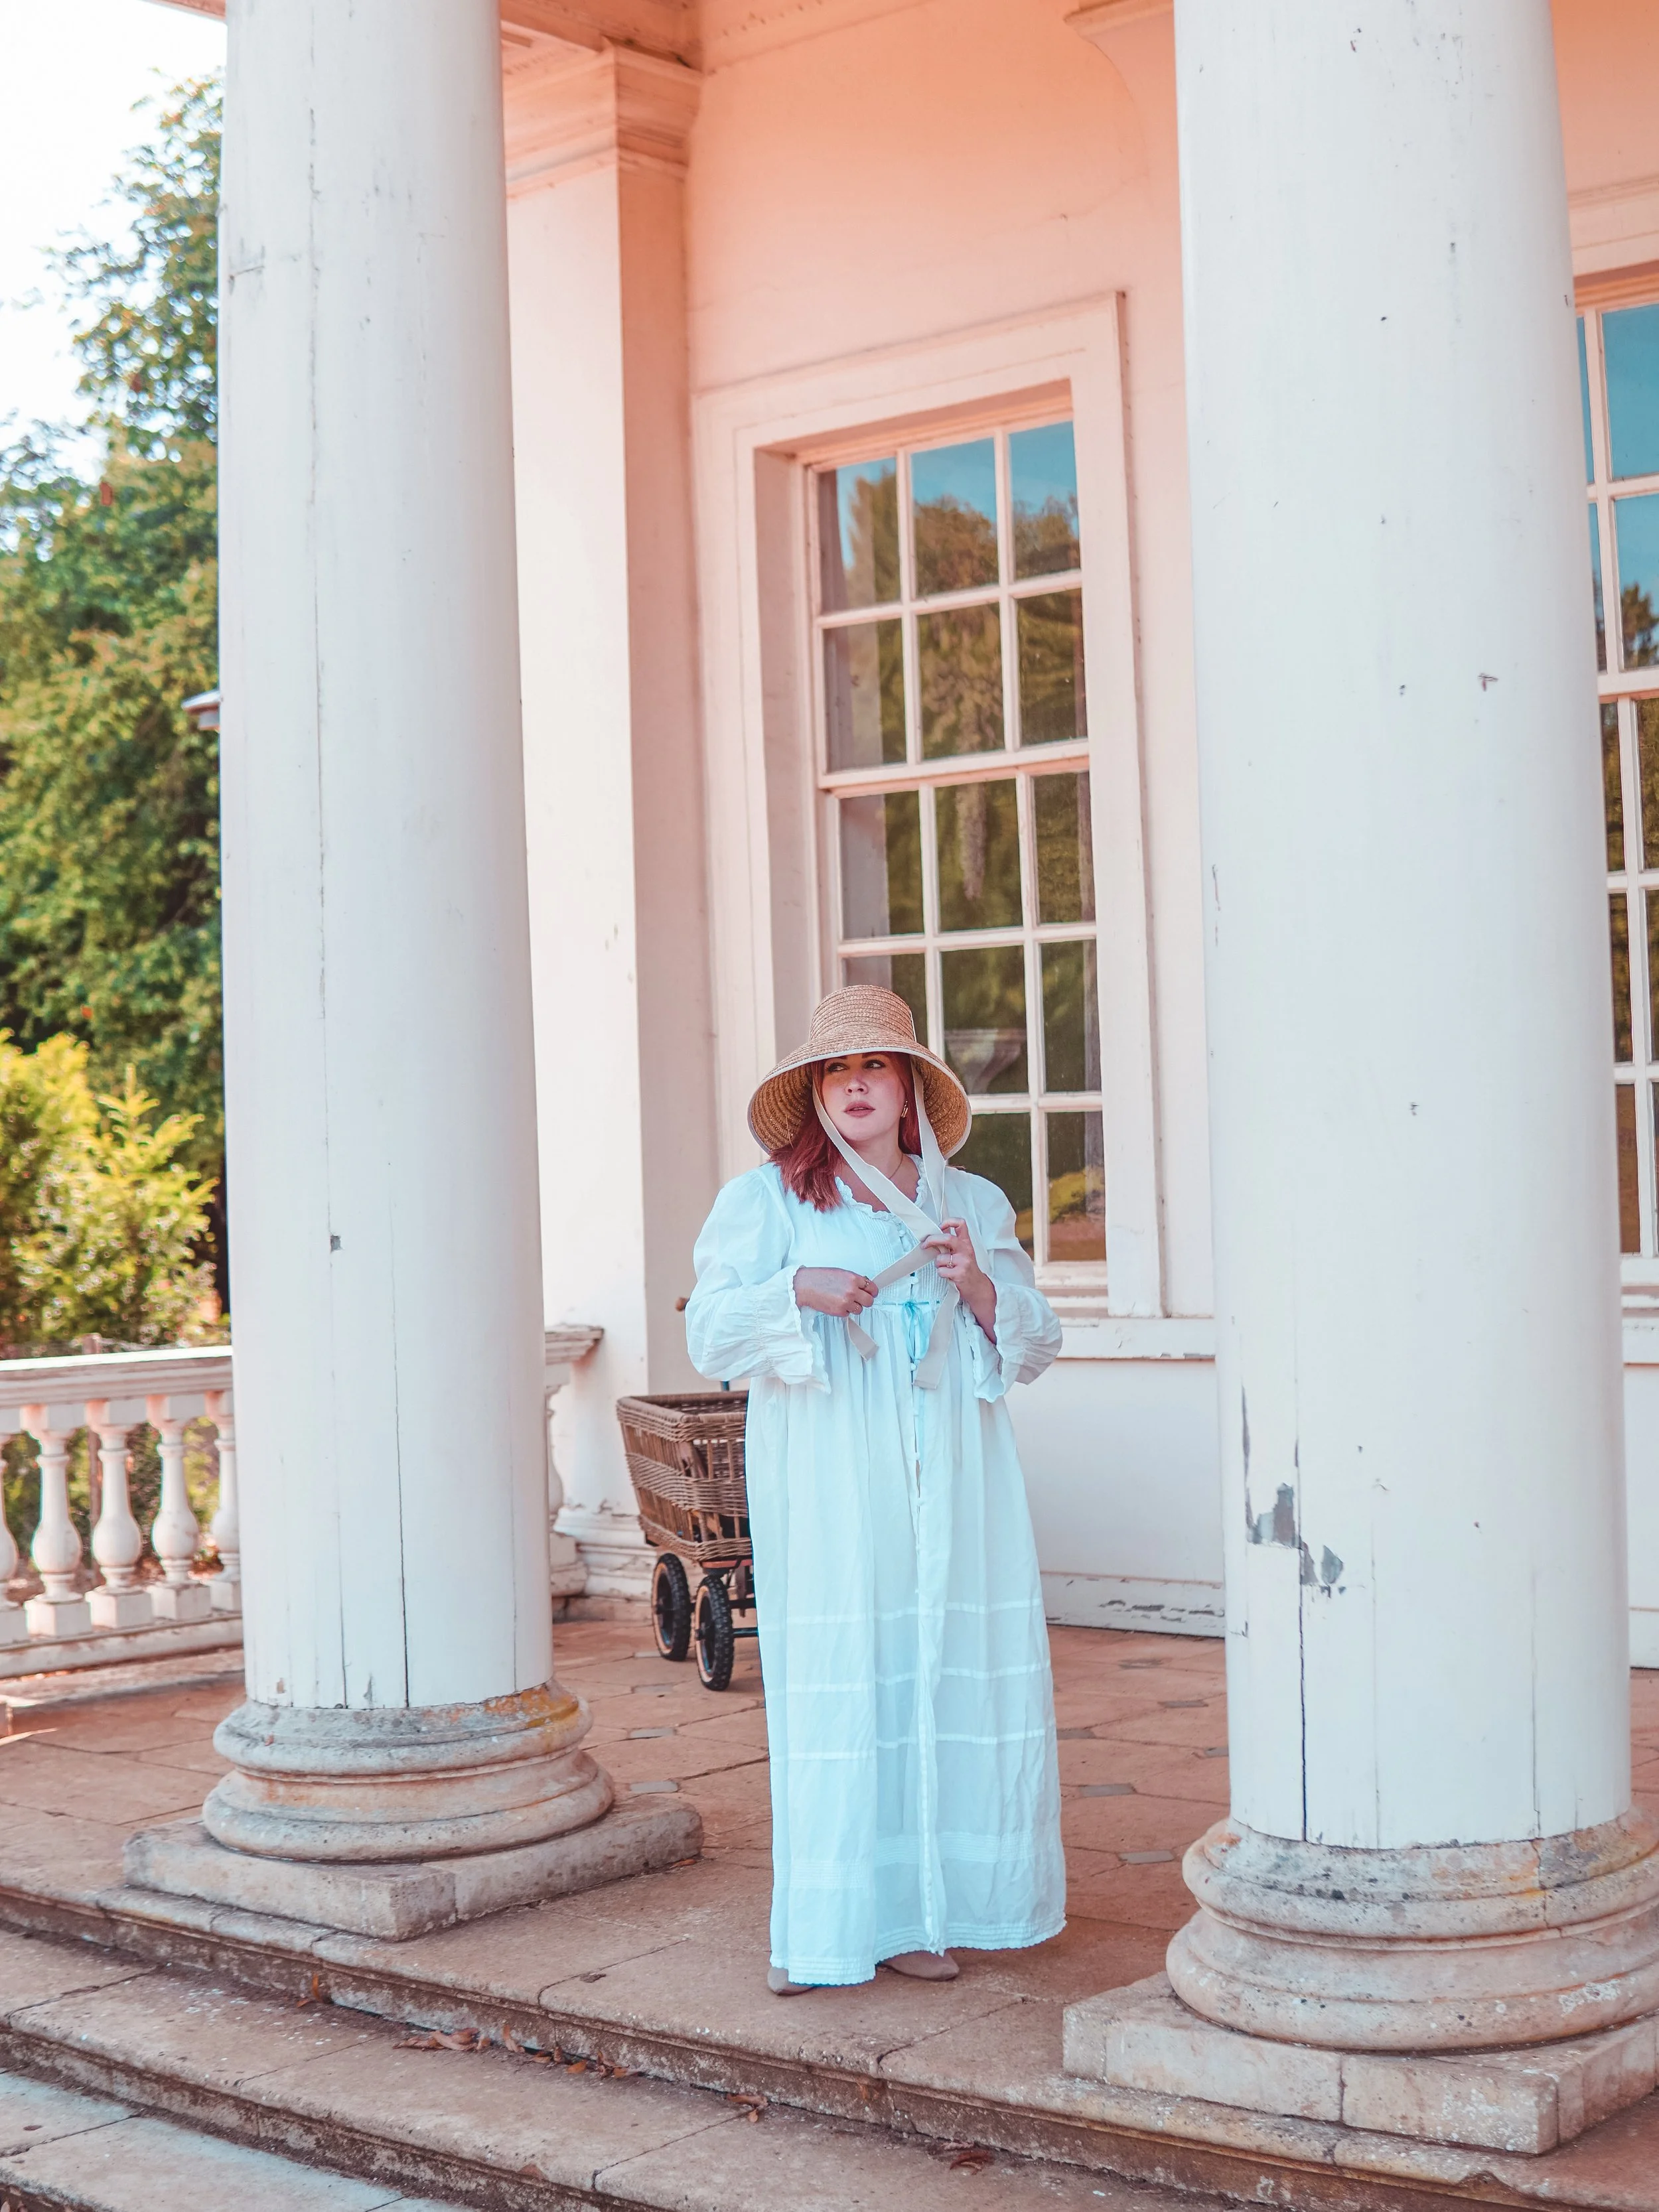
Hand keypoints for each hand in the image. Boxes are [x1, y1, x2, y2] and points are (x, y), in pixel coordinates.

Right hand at [794, 1266, 878, 1317]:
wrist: (805, 1286)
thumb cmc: (819, 1278)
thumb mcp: (840, 1273)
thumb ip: (853, 1280)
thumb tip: (863, 1286)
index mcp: (853, 1278)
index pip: (872, 1288)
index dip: (872, 1292)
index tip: (871, 1293)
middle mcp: (852, 1290)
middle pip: (869, 1301)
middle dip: (865, 1301)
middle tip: (860, 1299)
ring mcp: (846, 1302)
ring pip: (860, 1309)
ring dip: (854, 1307)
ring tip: (844, 1301)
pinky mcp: (840, 1312)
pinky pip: (848, 1314)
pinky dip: (844, 1311)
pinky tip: (836, 1304)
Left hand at [929, 1221, 997, 1339]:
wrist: (978, 1286)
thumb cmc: (968, 1269)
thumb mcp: (963, 1252)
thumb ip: (952, 1244)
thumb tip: (935, 1234)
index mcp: (966, 1242)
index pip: (961, 1224)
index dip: (949, 1221)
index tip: (940, 1226)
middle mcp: (965, 1250)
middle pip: (947, 1238)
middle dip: (932, 1240)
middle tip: (925, 1244)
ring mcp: (963, 1262)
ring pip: (940, 1258)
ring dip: (937, 1264)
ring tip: (944, 1267)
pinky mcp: (960, 1274)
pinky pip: (941, 1271)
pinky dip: (941, 1273)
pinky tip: (948, 1275)